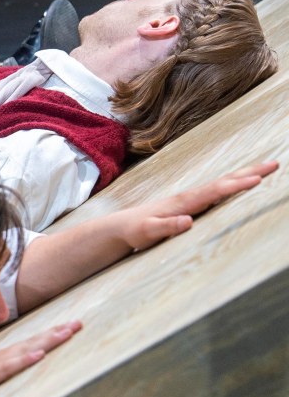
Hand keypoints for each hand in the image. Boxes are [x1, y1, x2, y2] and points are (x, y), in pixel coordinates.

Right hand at [0, 321, 80, 396]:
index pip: (23, 349)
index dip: (44, 339)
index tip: (63, 331)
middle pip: (29, 344)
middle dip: (54, 334)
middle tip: (78, 324)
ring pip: (23, 351)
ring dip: (46, 341)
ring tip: (67, 332)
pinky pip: (7, 368)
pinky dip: (24, 360)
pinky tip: (39, 354)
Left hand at [115, 161, 277, 250]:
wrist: (123, 226)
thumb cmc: (135, 231)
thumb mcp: (148, 232)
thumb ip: (166, 227)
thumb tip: (188, 221)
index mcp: (183, 203)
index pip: (214, 192)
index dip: (235, 186)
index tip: (256, 180)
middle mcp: (190, 196)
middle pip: (224, 181)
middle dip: (250, 172)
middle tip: (275, 164)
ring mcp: (192, 198)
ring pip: (224, 183)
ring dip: (246, 174)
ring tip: (268, 167)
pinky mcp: (192, 203)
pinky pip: (219, 191)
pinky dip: (235, 183)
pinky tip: (245, 183)